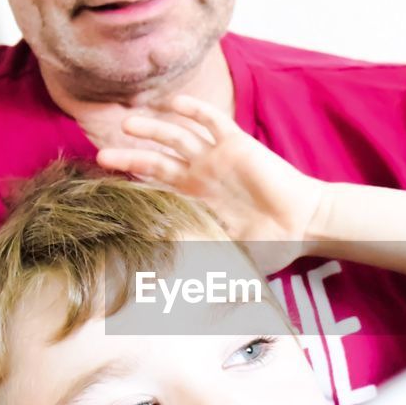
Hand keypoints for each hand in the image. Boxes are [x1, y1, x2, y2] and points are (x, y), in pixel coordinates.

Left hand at [98, 95, 328, 273]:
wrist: (304, 225)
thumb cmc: (271, 245)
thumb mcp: (228, 260)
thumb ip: (203, 270)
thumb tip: (177, 300)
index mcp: (196, 203)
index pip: (155, 191)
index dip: (131, 188)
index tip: (103, 188)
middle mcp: (201, 177)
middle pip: (156, 161)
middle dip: (129, 158)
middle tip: (101, 155)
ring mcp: (217, 158)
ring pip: (177, 137)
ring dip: (152, 129)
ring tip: (127, 124)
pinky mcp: (237, 144)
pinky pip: (212, 121)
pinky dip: (193, 110)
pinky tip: (172, 103)